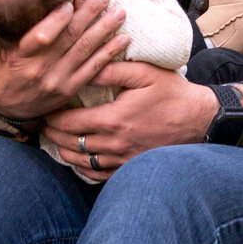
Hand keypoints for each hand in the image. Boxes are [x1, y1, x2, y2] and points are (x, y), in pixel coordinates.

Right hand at [0, 0, 128, 119]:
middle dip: (89, 15)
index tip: (70, 2)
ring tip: (119, 11)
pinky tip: (123, 39)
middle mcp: (42, 71)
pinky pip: (94, 71)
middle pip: (69, 40)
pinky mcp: (71, 89)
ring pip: (85, 53)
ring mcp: (59, 82)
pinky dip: (110, 54)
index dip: (56, 21)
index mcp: (20, 60)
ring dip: (104, 31)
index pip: (40, 38)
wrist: (7, 111)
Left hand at [41, 62, 221, 180]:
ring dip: (64, 151)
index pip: (69, 123)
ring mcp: (123, 161)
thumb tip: (85, 68)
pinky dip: (82, 167)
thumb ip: (113, 68)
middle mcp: (115, 144)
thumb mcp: (145, 73)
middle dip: (52, 133)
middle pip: (70, 144)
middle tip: (41, 123)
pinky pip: (98, 175)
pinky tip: (77, 157)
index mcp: (114, 119)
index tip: (44, 108)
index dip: (51, 117)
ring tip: (54, 138)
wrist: (201, 121)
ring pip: (81, 162)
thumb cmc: (173, 94)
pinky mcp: (130, 169)